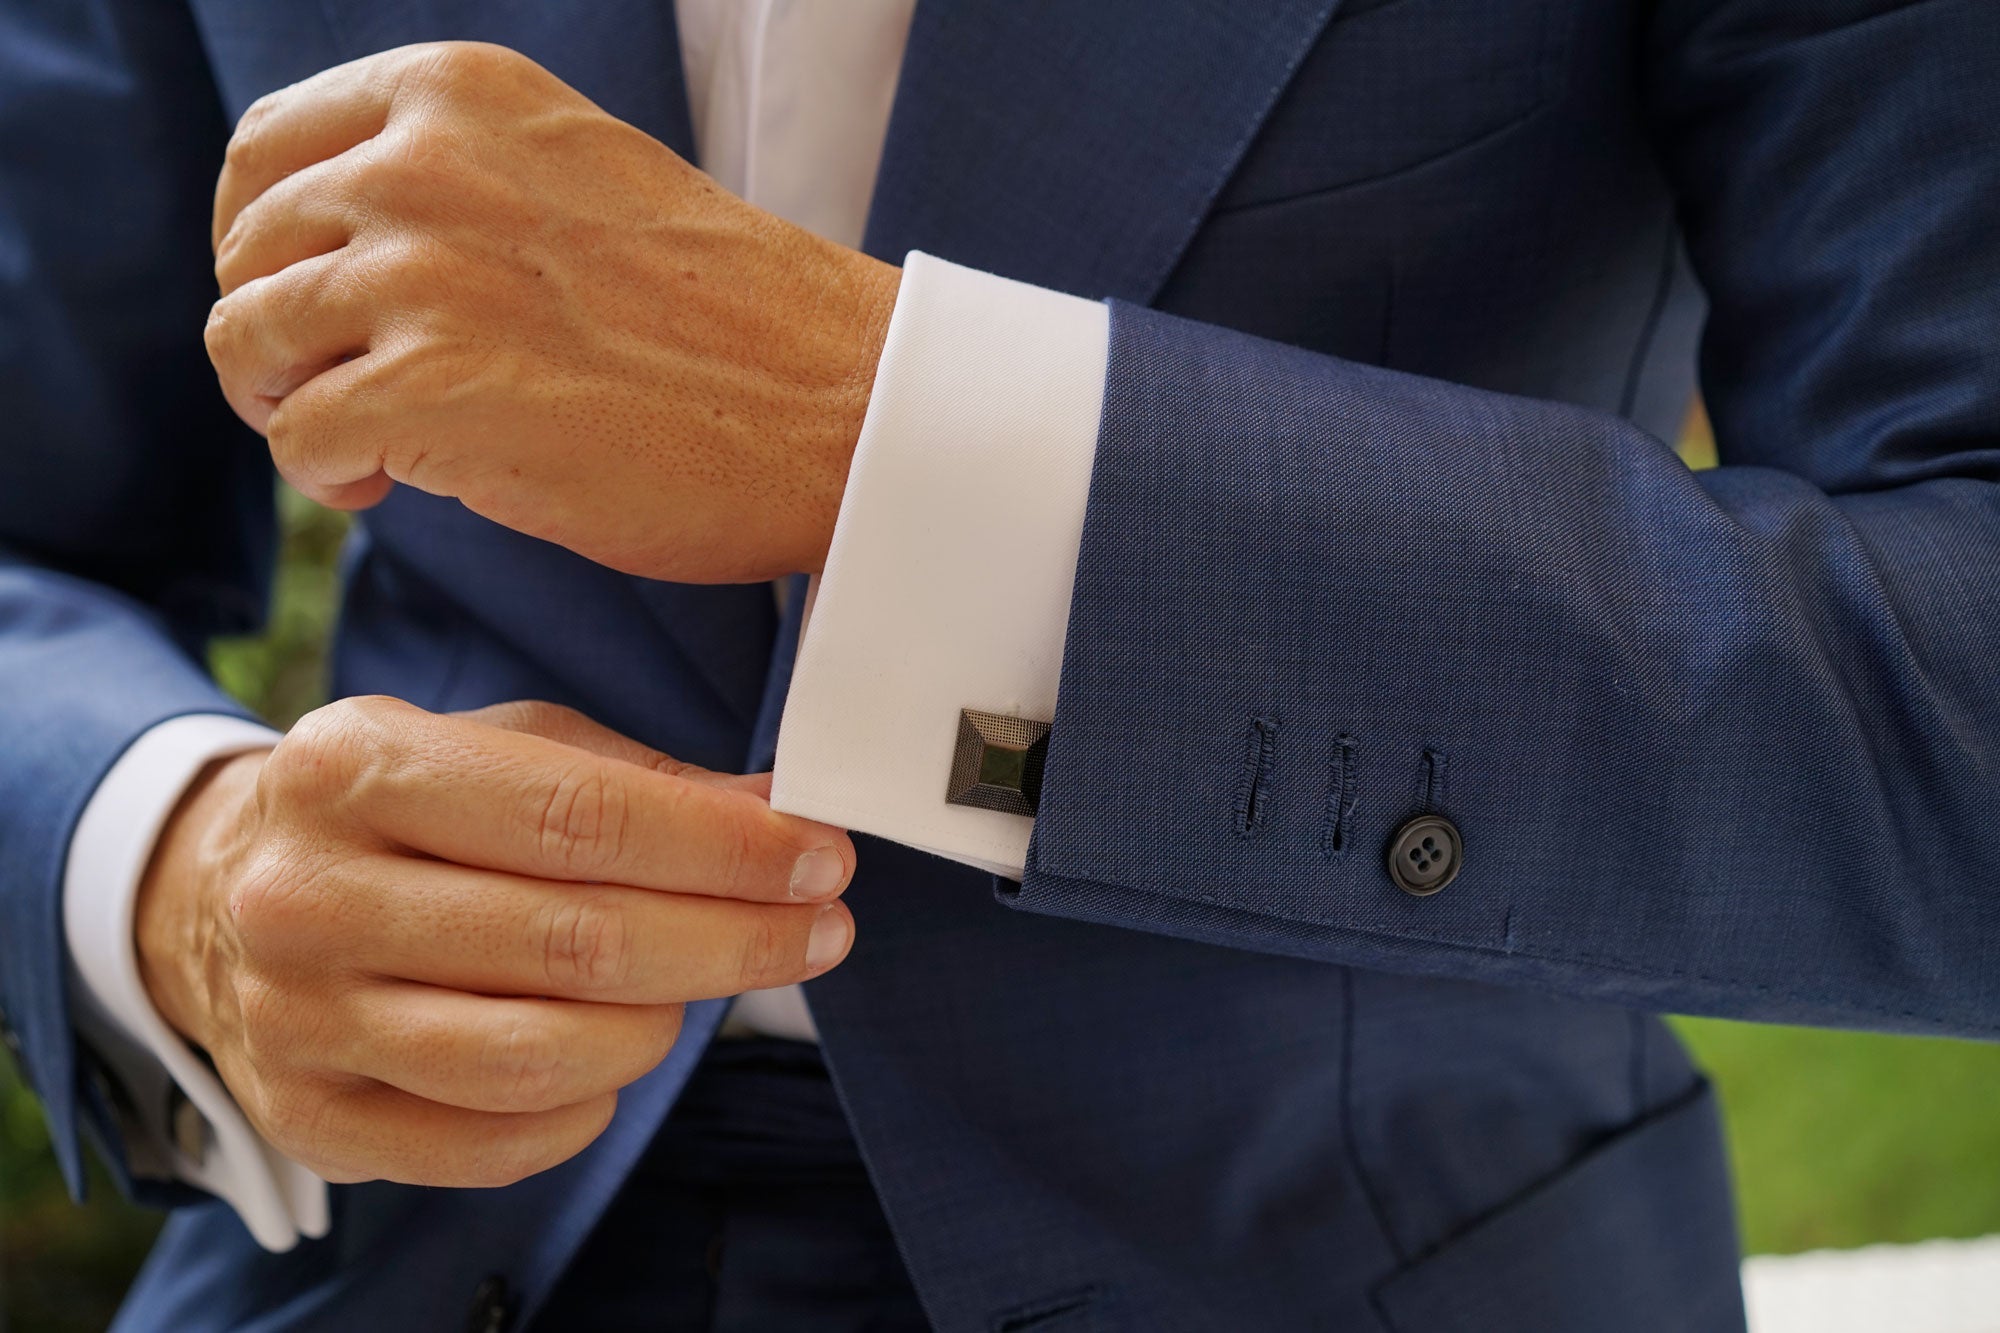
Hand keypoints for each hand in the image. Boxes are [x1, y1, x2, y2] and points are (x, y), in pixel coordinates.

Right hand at [135, 697, 855, 1187]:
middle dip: (733, 940)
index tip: (821, 858)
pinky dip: (589, 1108)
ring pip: (540, 1056)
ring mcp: (298, 1018)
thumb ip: (636, 778)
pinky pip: (494, 1142)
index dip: (725, 849)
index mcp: (354, 766)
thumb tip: (782, 812)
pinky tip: (621, 1053)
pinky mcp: (311, 1118)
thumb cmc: (402, 810)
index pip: (582, 818)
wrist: (222, 897)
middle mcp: (308, 894)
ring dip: (665, 1025)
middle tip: (821, 927)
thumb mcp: (500, 746)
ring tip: (707, 984)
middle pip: (575, 944)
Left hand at [205, 42, 900, 582]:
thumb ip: (458, 184)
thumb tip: (342, 255)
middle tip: (345, 393)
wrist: (841, 403)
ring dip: (288, 408)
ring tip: (369, 446)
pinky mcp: (433, 391)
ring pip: (246, 342)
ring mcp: (424, 275)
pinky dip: (328, 476)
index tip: (306, 304)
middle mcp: (422, 164)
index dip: (261, 241)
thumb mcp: (576, 179)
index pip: (266, 150)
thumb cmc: (730, 317)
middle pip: (246, 254)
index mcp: (458, 94)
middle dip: (278, 337)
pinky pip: (298, 439)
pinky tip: (392, 487)